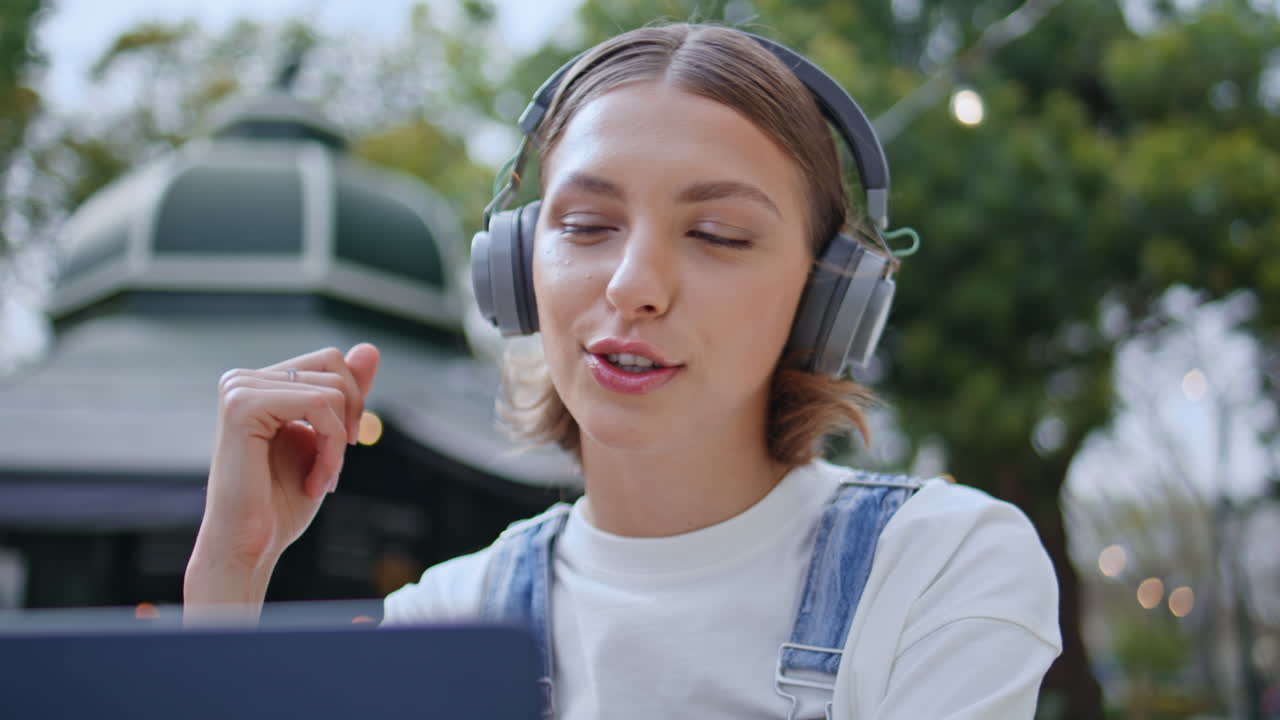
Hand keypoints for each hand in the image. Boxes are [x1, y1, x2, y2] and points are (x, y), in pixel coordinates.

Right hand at [194, 343, 379, 570]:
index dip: (350, 407)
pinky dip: (330, 447)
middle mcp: (243, 380)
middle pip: (333, 366)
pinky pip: (319, 404)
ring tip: (319, 480)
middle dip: (347, 420)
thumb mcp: (328, 439)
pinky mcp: (242, 406)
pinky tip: (315, 481)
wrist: (251, 547)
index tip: (339, 451)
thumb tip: (369, 348)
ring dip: (337, 445)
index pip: (330, 362)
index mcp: (260, 385)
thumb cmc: (282, 502)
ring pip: (331, 390)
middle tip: (331, 468)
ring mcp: (238, 389)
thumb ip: (346, 394)